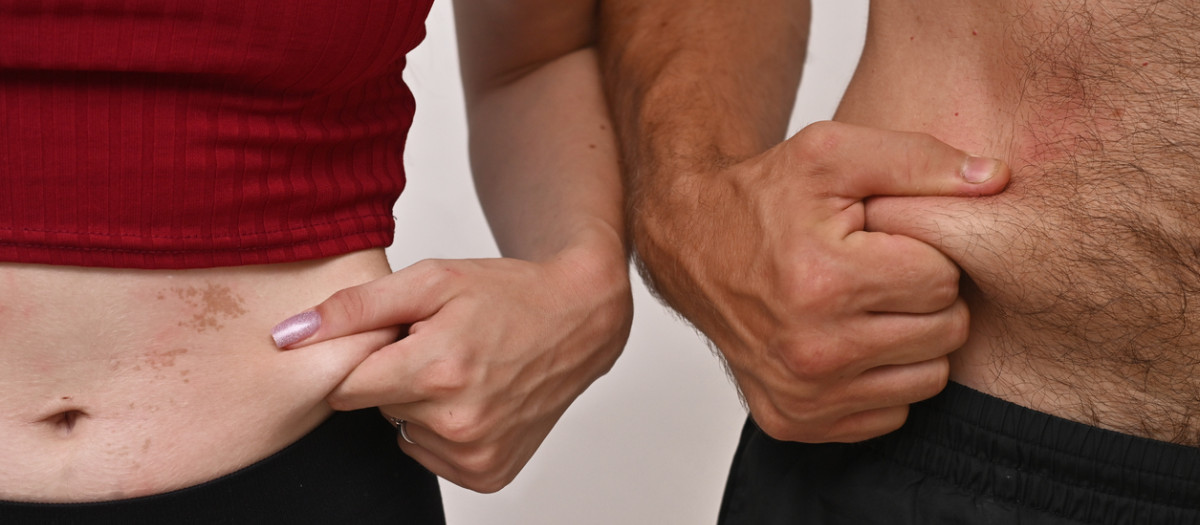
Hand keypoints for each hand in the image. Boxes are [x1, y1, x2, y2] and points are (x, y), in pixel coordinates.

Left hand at [274, 242, 631, 491]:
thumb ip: (354, 308)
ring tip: (463, 369)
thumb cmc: (507, 294)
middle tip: (439, 346)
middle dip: (395, 378)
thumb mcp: (430, 280)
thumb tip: (287, 336)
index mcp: (438, 370)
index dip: (366, 357)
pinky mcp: (489, 472)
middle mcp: (458, 421)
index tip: (398, 338)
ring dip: (421, 405)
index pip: (345, 387)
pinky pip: (432, 456)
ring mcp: (476, 453)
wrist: (578, 319)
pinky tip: (475, 397)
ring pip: (403, 433)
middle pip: (376, 409)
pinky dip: (444, 429)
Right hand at [631, 121, 1009, 441]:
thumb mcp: (833, 153)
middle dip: (924, 296)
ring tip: (866, 304)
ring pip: (928, 380)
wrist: (690, 243)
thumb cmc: (762, 196)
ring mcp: (801, 394)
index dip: (923, 252)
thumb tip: (996, 179)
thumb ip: (919, 160)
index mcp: (824, 281)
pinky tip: (847, 339)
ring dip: (911, 340)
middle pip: (944, 333)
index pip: (943, 280)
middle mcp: (811, 350)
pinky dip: (881, 378)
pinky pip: (890, 414)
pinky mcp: (793, 422)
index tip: (885, 240)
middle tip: (880, 270)